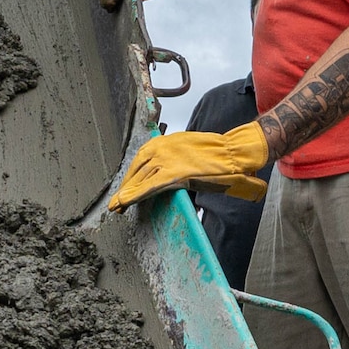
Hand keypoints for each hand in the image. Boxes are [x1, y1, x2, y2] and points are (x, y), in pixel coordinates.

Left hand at [109, 122, 268, 211]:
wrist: (232, 153)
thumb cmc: (216, 156)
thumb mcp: (188, 151)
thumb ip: (174, 160)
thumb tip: (162, 173)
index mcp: (165, 141)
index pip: (141, 159)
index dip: (131, 175)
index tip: (123, 187)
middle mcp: (162, 147)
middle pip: (137, 169)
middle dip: (126, 186)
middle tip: (116, 202)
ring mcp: (167, 159)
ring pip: (140, 178)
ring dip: (127, 193)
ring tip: (117, 206)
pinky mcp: (173, 173)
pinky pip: (149, 186)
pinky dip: (135, 194)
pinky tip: (125, 202)